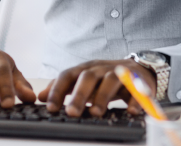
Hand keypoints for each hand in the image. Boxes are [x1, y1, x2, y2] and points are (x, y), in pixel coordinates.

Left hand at [39, 59, 154, 117]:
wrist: (139, 69)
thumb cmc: (105, 78)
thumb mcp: (83, 80)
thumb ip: (63, 88)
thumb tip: (41, 97)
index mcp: (86, 68)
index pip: (68, 75)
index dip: (58, 90)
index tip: (50, 107)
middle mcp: (101, 68)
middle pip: (88, 77)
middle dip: (79, 95)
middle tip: (72, 113)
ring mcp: (120, 72)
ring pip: (111, 80)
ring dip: (103, 97)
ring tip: (96, 113)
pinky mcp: (138, 81)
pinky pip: (137, 89)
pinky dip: (134, 100)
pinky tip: (130, 111)